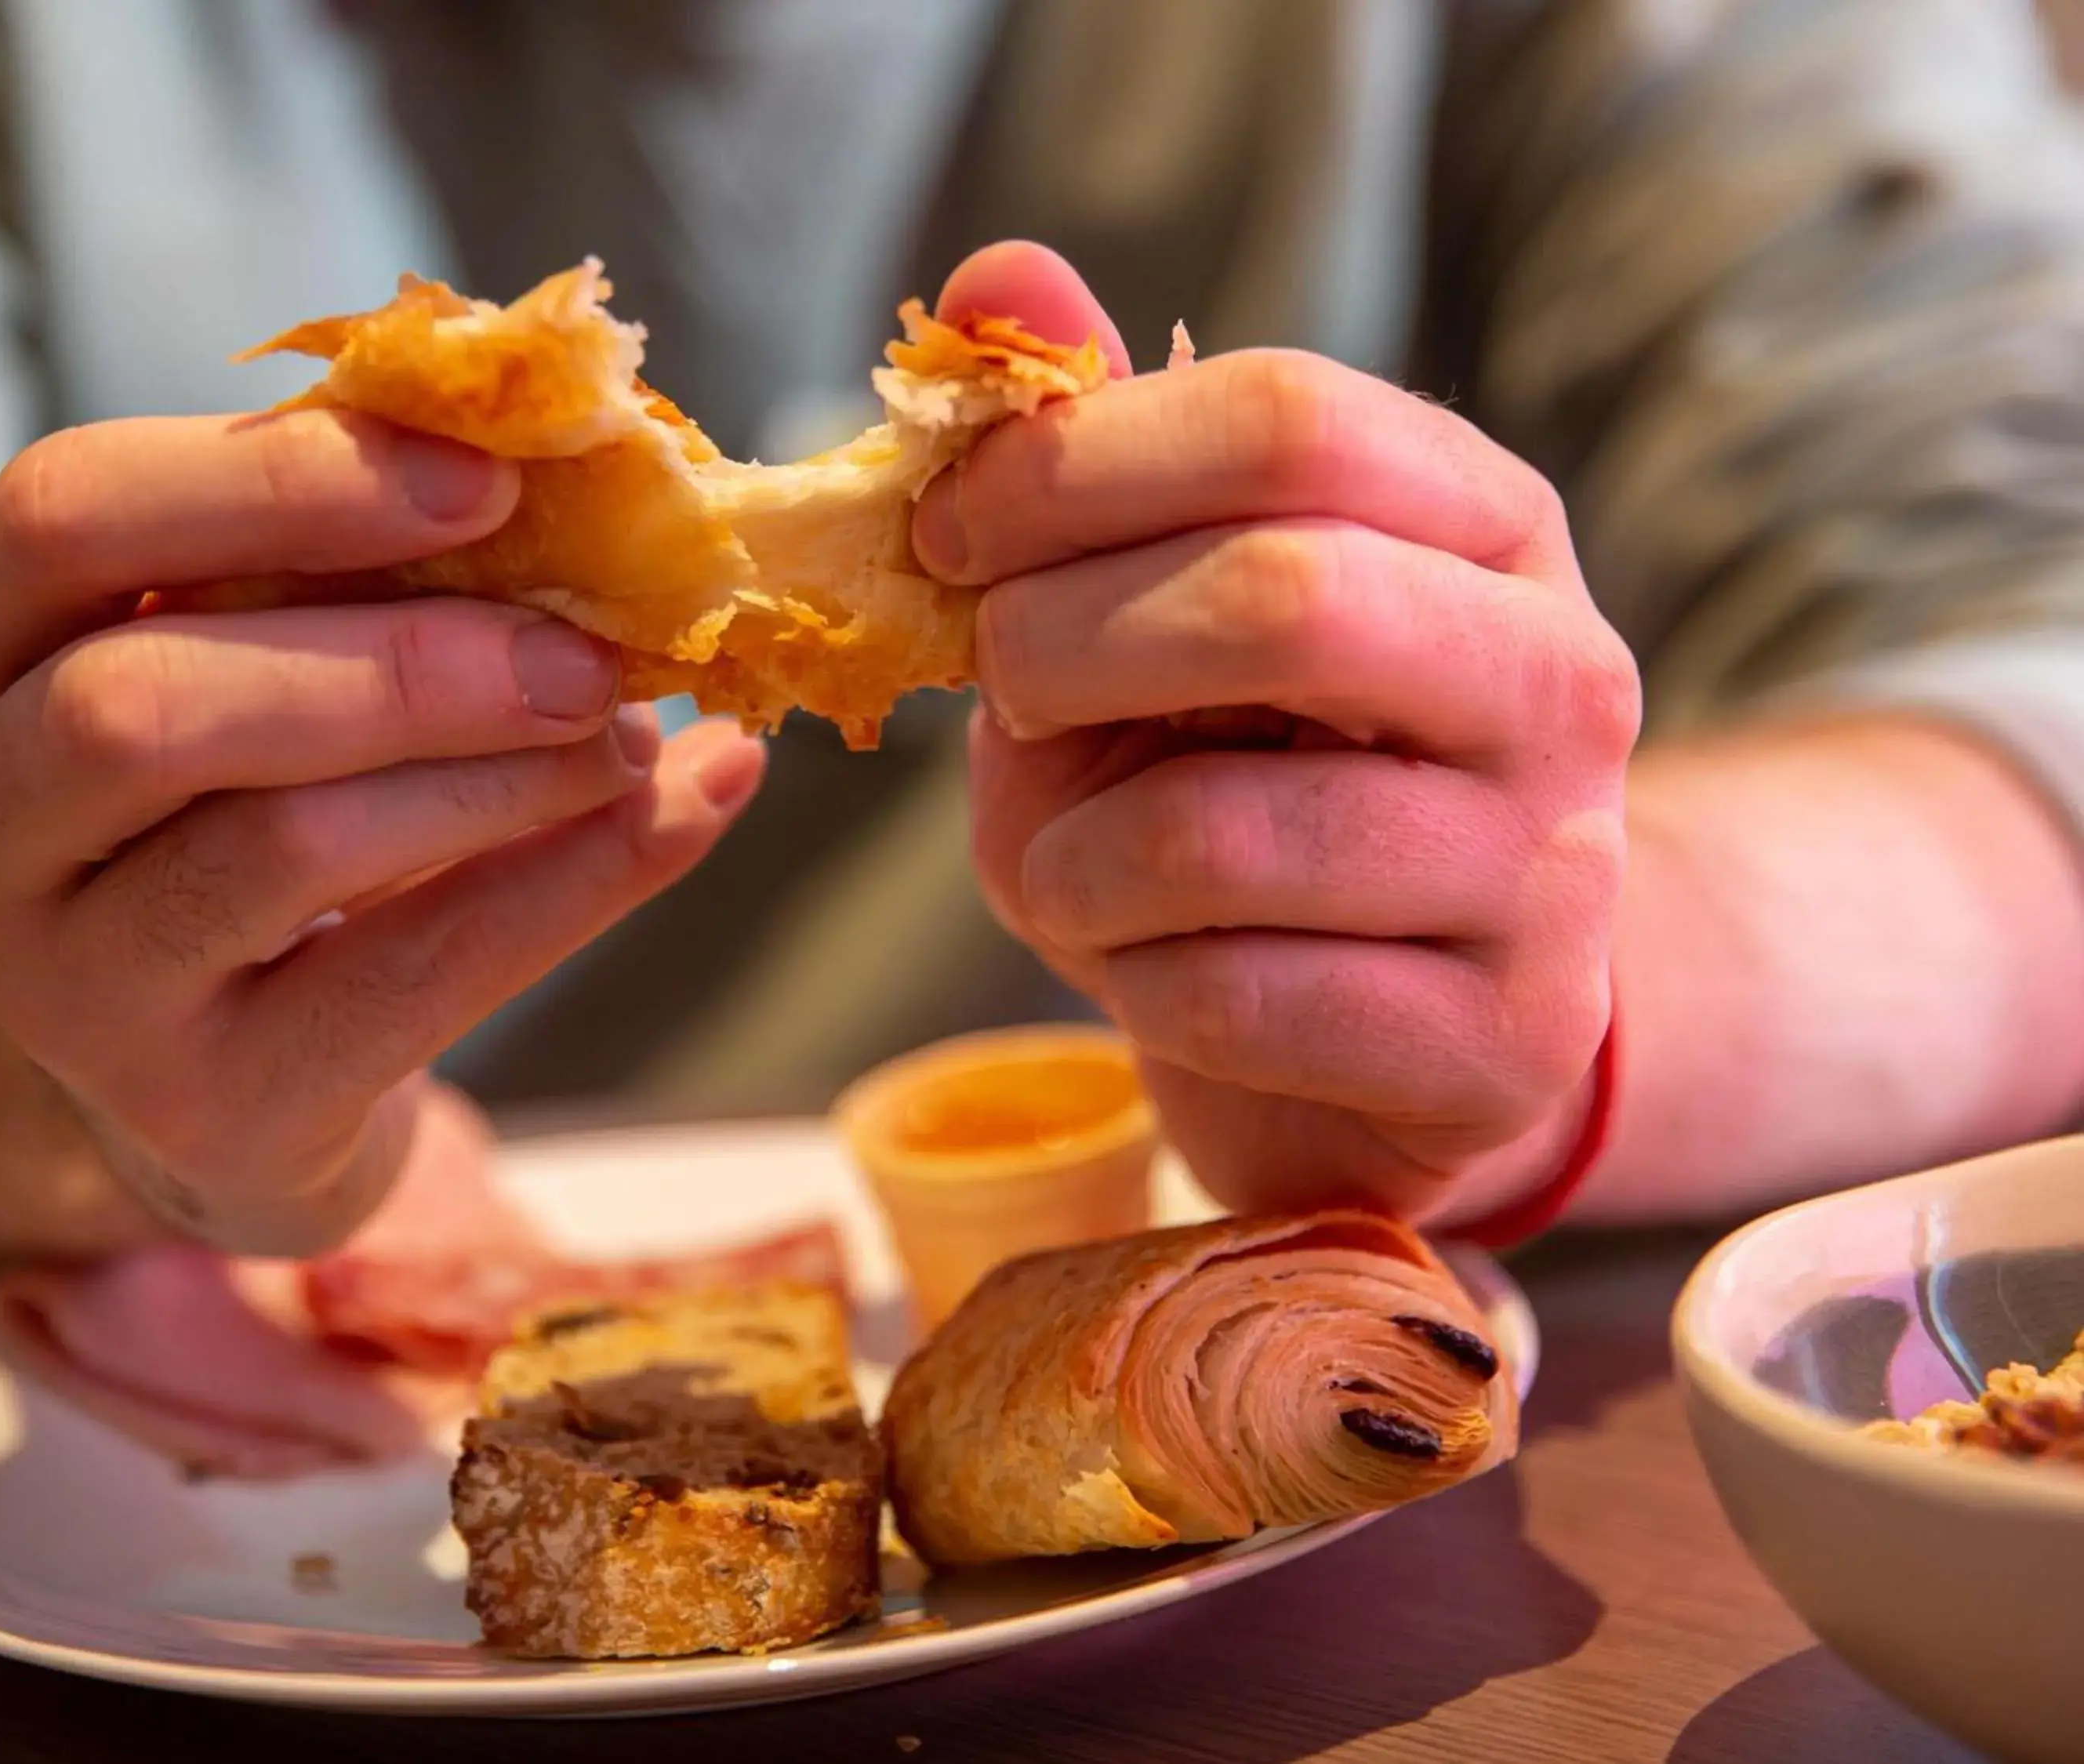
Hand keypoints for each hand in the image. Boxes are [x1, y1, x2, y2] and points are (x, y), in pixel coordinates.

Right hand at [0, 412, 764, 1254]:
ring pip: (286, 846)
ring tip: (626, 736)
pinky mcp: (204, 1108)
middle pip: (143, 703)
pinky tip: (676, 814)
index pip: (58, 517)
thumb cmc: (230, 817)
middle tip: (586, 650)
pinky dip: (568, 885)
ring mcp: (62, 997)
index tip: (486, 482)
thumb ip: (344, 574)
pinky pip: (409, 980)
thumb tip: (592, 484)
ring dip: (498, 774)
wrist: (218, 1072)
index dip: (278, 480)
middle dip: (402, 660)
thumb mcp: (236, 672)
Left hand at [925, 244, 1638, 1225]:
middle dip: (1065, 643)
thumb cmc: (1250, 788)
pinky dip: (1127, 982)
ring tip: (1062, 869)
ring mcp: (1551, 871)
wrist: (1388, 1030)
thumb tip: (998, 278)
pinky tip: (1146, 969)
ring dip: (1070, 856)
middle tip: (1001, 689)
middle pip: (1284, 596)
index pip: (1293, 419)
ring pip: (1228, 832)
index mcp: (1487, 523)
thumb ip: (1096, 455)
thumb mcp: (1161, 616)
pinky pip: (1233, 998)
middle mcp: (1558, 674)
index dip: (1078, 463)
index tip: (951, 533)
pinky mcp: (1503, 1042)